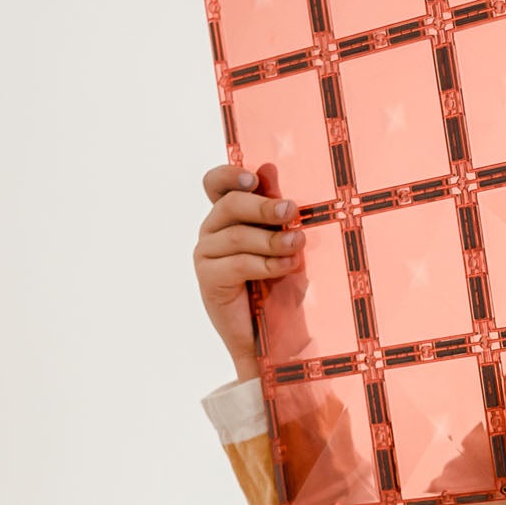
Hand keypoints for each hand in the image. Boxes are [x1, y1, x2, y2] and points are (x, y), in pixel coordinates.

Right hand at [193, 162, 303, 380]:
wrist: (274, 337)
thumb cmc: (282, 286)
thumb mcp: (284, 243)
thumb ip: (276, 210)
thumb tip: (270, 167)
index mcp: (228, 216)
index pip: (215, 184)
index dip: (230, 175)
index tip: (255, 178)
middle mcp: (212, 232)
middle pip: (228, 206)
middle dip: (262, 207)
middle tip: (291, 212)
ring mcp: (206, 256)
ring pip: (237, 236)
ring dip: (272, 240)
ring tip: (298, 246)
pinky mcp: (208, 280)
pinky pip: (237, 263)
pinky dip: (266, 263)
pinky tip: (288, 267)